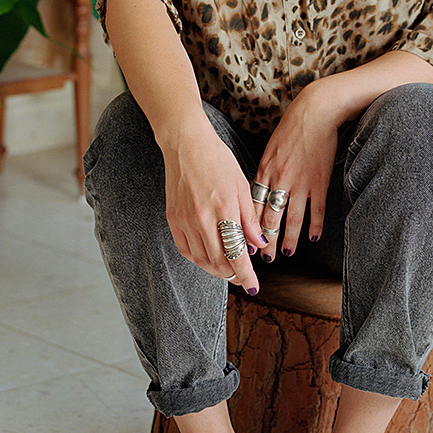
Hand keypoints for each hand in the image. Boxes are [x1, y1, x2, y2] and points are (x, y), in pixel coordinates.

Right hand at [162, 115, 266, 292]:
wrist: (186, 145)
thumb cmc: (218, 161)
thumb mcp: (241, 187)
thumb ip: (250, 220)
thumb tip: (258, 245)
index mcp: (225, 210)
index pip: (237, 255)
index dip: (246, 275)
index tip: (254, 287)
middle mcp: (203, 219)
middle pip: (219, 263)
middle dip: (233, 276)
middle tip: (243, 279)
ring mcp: (185, 221)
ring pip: (202, 261)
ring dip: (217, 270)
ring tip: (229, 270)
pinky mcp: (173, 219)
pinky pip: (186, 250)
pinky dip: (199, 260)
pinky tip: (209, 258)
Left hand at [253, 81, 342, 256]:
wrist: (316, 112)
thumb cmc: (291, 129)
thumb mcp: (270, 150)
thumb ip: (264, 172)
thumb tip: (258, 193)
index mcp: (265, 171)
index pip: (253, 206)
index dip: (248, 226)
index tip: (244, 241)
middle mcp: (280, 180)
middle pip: (269, 217)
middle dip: (265, 240)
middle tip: (262, 258)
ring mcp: (301, 182)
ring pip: (292, 218)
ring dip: (288, 238)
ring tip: (285, 253)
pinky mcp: (319, 181)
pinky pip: (316, 210)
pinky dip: (315, 226)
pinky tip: (314, 238)